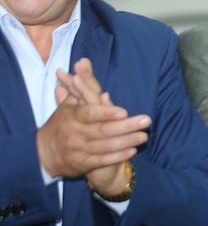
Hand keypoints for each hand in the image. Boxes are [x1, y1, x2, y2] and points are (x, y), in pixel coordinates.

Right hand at [38, 58, 149, 193]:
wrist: (43, 153)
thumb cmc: (62, 124)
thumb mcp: (69, 104)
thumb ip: (81, 85)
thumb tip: (84, 61)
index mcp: (71, 117)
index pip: (90, 113)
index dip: (106, 113)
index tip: (124, 111)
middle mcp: (74, 133)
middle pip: (103, 130)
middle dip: (126, 126)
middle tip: (146, 121)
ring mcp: (78, 149)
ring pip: (105, 146)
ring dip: (126, 141)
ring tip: (144, 135)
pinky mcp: (82, 163)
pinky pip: (102, 160)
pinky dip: (117, 155)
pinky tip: (132, 150)